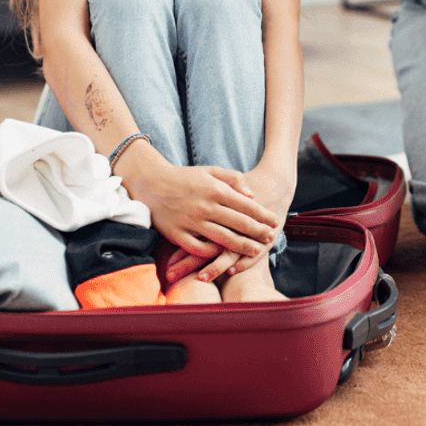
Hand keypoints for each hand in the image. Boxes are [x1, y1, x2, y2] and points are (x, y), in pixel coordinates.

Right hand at [165, 163, 295, 282]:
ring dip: (242, 246)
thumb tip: (252, 196)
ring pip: (223, 239)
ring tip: (256, 251)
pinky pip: (199, 249)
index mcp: (215, 190)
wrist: (151, 183)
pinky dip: (213, 253)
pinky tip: (224, 255)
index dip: (263, 215)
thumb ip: (234, 179)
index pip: (246, 205)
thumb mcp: (211, 171)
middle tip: (270, 238)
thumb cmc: (185, 177)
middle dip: (258, 232)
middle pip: (239, 224)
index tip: (275, 221)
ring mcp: (191, 222)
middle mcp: (205, 207)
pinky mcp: (177, 234)